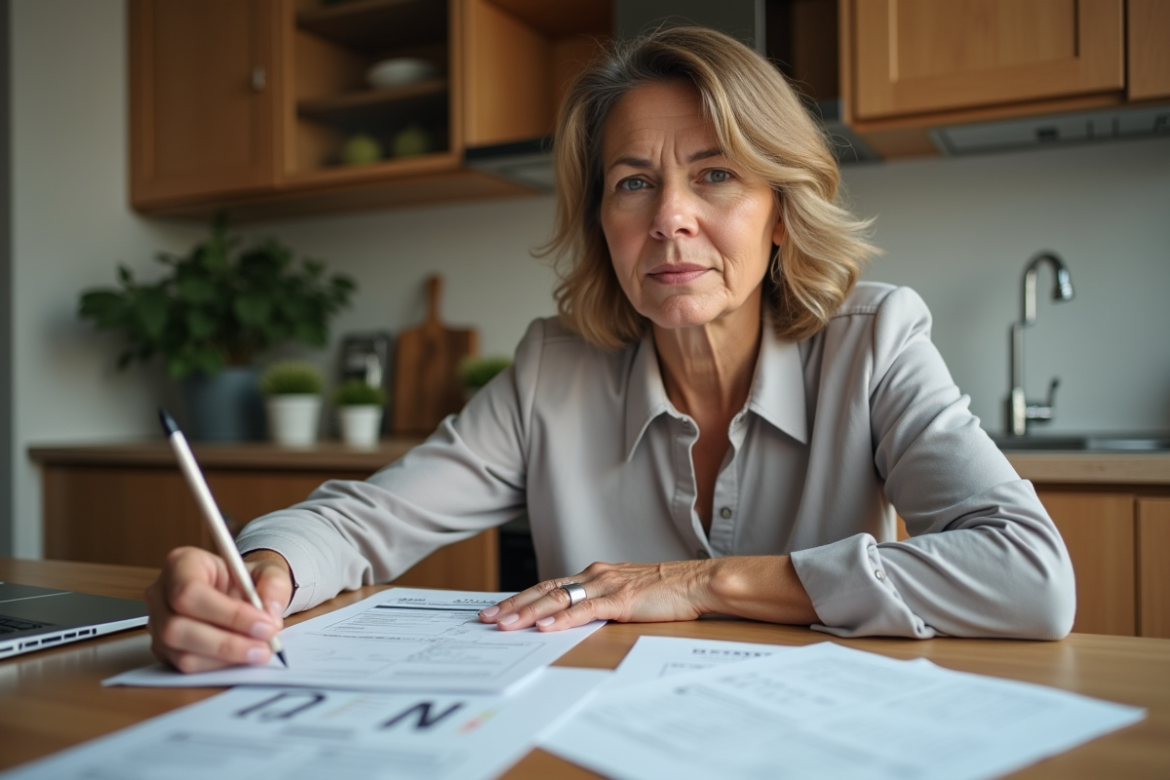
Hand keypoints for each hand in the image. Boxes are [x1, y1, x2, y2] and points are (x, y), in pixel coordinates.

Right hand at [145, 546, 292, 672]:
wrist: (237, 593)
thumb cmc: (246, 579)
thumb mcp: (269, 572)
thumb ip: (274, 587)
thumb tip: (270, 616)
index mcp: (182, 563)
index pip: (190, 592)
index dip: (228, 613)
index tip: (264, 624)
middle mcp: (161, 594)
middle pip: (177, 627)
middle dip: (226, 642)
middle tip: (264, 646)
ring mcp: (157, 624)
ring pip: (180, 653)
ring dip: (224, 658)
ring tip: (257, 653)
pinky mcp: (164, 650)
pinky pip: (185, 666)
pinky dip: (217, 666)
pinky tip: (240, 658)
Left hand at [478, 560, 715, 631]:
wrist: (698, 582)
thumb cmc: (668, 591)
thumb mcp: (628, 594)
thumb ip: (603, 602)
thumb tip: (578, 619)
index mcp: (596, 574)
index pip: (550, 585)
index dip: (522, 598)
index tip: (498, 610)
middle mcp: (596, 575)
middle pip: (545, 589)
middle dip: (513, 605)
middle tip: (486, 618)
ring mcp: (607, 585)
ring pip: (558, 598)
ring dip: (528, 612)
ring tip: (505, 624)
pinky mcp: (621, 599)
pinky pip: (585, 609)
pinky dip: (561, 618)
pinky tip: (544, 626)